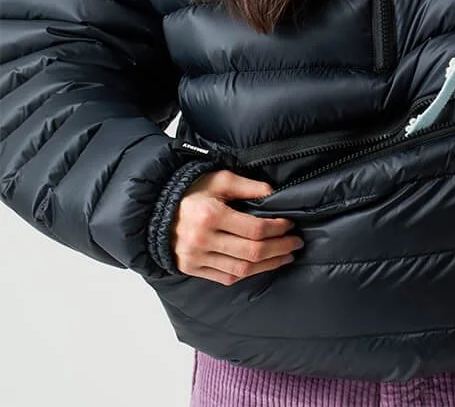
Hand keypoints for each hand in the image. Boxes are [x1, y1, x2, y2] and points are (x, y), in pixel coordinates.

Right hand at [171, 169, 304, 285]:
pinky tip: (262, 267)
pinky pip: (225, 278)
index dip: (277, 229)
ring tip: (286, 257)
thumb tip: (272, 193)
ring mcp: (196, 258)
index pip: (254, 229)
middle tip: (296, 243)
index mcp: (211, 216)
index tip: (290, 225)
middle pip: (252, 252)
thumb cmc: (191, 191)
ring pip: (241, 269)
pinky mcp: (192, 269)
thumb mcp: (218, 179)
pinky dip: (247, 273)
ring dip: (268, 265)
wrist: (156, 210)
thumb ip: (246, 185)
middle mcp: (203, 240)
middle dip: (279, 248)